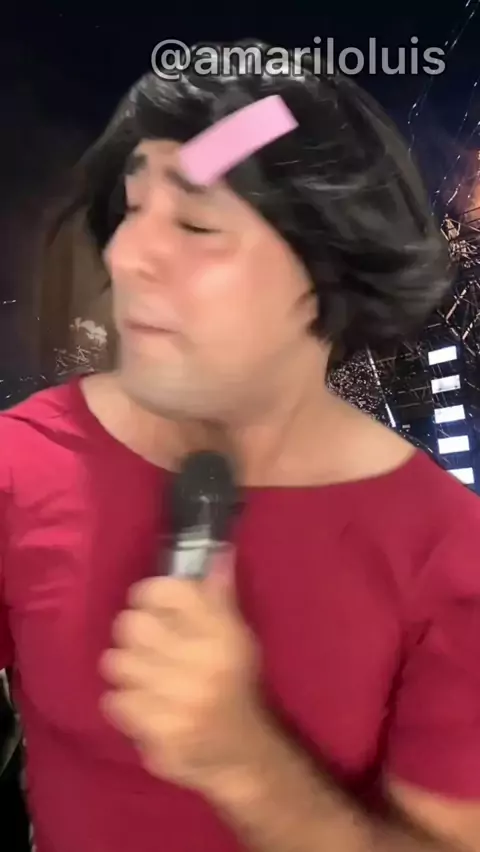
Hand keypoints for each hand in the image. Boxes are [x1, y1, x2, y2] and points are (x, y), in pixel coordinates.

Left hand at [100, 548, 265, 791]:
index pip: (165, 591)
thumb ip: (221, 597)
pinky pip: (115, 701)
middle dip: (132, 635)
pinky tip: (142, 705)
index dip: (148, 596)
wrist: (244, 757)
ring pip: (116, 663)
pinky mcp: (160, 732)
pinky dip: (123, 703)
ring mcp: (180, 699)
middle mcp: (202, 661)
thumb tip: (220, 551)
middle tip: (144, 646)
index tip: (151, 608)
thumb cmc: (236, 688)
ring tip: (142, 676)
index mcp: (222, 632)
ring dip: (125, 670)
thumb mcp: (238, 639)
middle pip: (130, 625)